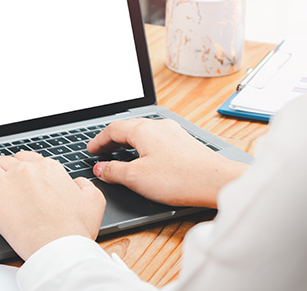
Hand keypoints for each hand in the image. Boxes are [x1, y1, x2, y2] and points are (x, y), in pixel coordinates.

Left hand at [0, 151, 105, 259]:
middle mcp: (25, 171)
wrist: (60, 247)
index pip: (28, 158)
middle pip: (5, 161)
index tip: (16, 170)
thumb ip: (84, 186)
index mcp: (49, 168)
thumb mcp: (94, 201)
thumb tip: (77, 183)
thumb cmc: (76, 229)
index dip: (20, 164)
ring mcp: (6, 185)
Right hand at [87, 118, 247, 208]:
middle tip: (101, 152)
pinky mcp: (184, 144)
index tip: (91, 150)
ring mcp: (174, 133)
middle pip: (128, 128)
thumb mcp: (137, 177)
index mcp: (143, 129)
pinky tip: (146, 160)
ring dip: (128, 143)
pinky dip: (144, 147)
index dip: (98, 140)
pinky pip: (157, 140)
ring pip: (144, 133)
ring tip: (120, 155)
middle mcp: (159, 126)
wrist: (215, 181)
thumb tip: (100, 169)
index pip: (113, 129)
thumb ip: (114, 171)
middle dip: (112, 140)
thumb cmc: (179, 178)